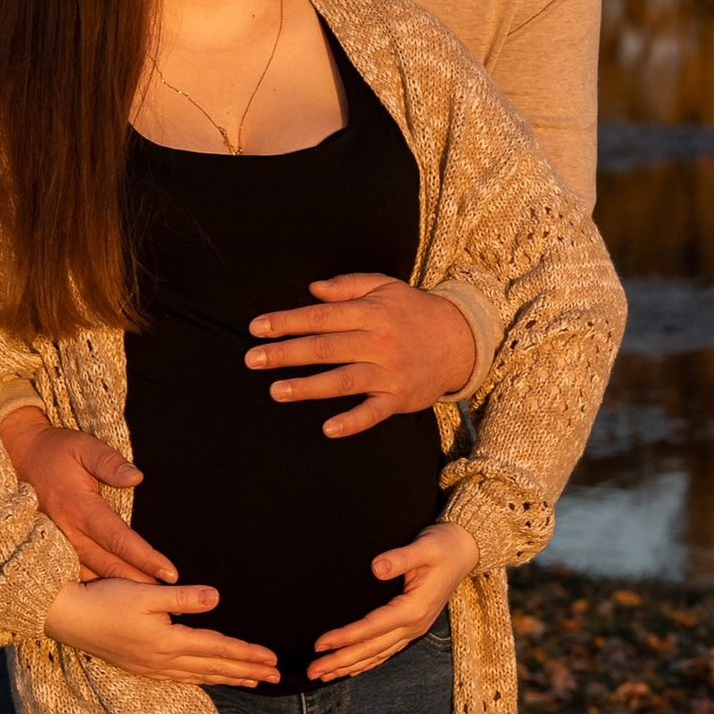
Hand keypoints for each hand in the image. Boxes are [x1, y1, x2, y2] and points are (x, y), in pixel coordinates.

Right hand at [2, 407, 176, 582]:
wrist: (20, 457)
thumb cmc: (55, 451)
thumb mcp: (83, 446)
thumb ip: (109, 462)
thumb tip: (135, 477)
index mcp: (79, 507)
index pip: (118, 538)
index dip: (144, 557)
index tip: (168, 572)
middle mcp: (67, 531)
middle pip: (107, 563)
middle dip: (137, 580)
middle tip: (167, 596)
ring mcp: (57, 542)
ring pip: (91, 573)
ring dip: (118, 587)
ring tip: (147, 601)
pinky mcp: (52, 547)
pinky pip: (76, 572)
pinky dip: (96, 587)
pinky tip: (113, 597)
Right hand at [42, 576, 279, 687]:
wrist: (67, 617)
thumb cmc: (105, 599)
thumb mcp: (145, 593)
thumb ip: (183, 597)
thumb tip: (217, 598)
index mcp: (168, 641)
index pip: (218, 649)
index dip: (247, 654)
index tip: (272, 659)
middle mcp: (163, 660)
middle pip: (214, 667)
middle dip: (246, 671)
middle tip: (274, 676)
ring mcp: (152, 667)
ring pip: (200, 676)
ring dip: (228, 678)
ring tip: (251, 681)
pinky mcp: (141, 667)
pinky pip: (181, 679)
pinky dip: (202, 680)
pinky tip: (208, 679)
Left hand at [244, 272, 477, 435]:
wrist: (460, 339)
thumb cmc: (413, 311)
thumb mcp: (385, 286)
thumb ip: (348, 285)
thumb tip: (312, 289)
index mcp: (370, 312)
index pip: (320, 316)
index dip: (287, 322)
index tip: (257, 328)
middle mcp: (377, 341)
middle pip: (325, 347)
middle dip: (286, 353)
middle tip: (252, 359)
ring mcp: (389, 372)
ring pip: (343, 380)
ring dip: (308, 387)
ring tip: (275, 391)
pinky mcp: (399, 398)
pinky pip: (374, 412)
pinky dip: (353, 421)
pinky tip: (328, 428)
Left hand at [309, 518, 477, 682]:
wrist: (465, 551)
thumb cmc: (443, 546)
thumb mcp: (425, 547)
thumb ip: (401, 557)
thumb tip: (376, 567)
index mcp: (414, 608)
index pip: (372, 628)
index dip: (345, 637)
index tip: (320, 643)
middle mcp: (414, 625)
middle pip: (371, 649)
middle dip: (340, 661)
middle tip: (311, 671)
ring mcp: (414, 630)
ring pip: (377, 655)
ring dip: (349, 666)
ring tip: (323, 675)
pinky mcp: (413, 627)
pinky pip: (386, 652)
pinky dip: (366, 663)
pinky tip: (350, 669)